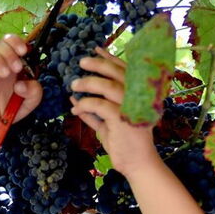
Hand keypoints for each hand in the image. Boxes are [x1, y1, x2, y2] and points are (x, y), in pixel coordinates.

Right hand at [0, 34, 42, 134]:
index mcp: (10, 62)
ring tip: (4, 74)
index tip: (23, 51)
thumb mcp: (29, 102)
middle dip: (10, 53)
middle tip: (16, 68)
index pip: (10, 41)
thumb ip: (35, 92)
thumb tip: (21, 83)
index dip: (17, 42)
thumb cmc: (7, 109)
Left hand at [69, 49, 160, 175]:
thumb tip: (76, 99)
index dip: (111, 59)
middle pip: (118, 74)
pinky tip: (75, 108)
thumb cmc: (125, 144)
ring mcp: (132, 108)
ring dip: (89, 83)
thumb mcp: (108, 123)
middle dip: (98, 65)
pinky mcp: (122, 120)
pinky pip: (99, 105)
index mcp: (140, 96)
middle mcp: (140, 98)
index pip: (126, 71)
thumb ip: (96, 110)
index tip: (96, 49)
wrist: (138, 164)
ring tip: (74, 84)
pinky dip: (85, 104)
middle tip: (81, 62)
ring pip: (108, 87)